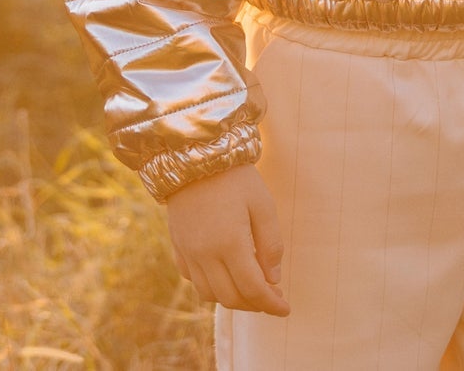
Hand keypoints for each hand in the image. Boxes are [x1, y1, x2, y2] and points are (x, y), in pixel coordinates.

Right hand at [165, 163, 290, 315]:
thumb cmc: (235, 177)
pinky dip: (211, 286)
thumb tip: (274, 279)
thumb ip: (271, 244)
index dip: (271, 304)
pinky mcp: (178, 246)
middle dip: (255, 304)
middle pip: (231, 298)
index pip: (253, 289)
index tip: (286, 310)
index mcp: (229, 243)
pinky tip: (225, 275)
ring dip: (232, 298)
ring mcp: (188, 252)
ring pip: (210, 295)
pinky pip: (193, 280)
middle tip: (273, 298)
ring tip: (251, 289)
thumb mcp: (263, 203)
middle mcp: (205, 254)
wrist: (193, 154)